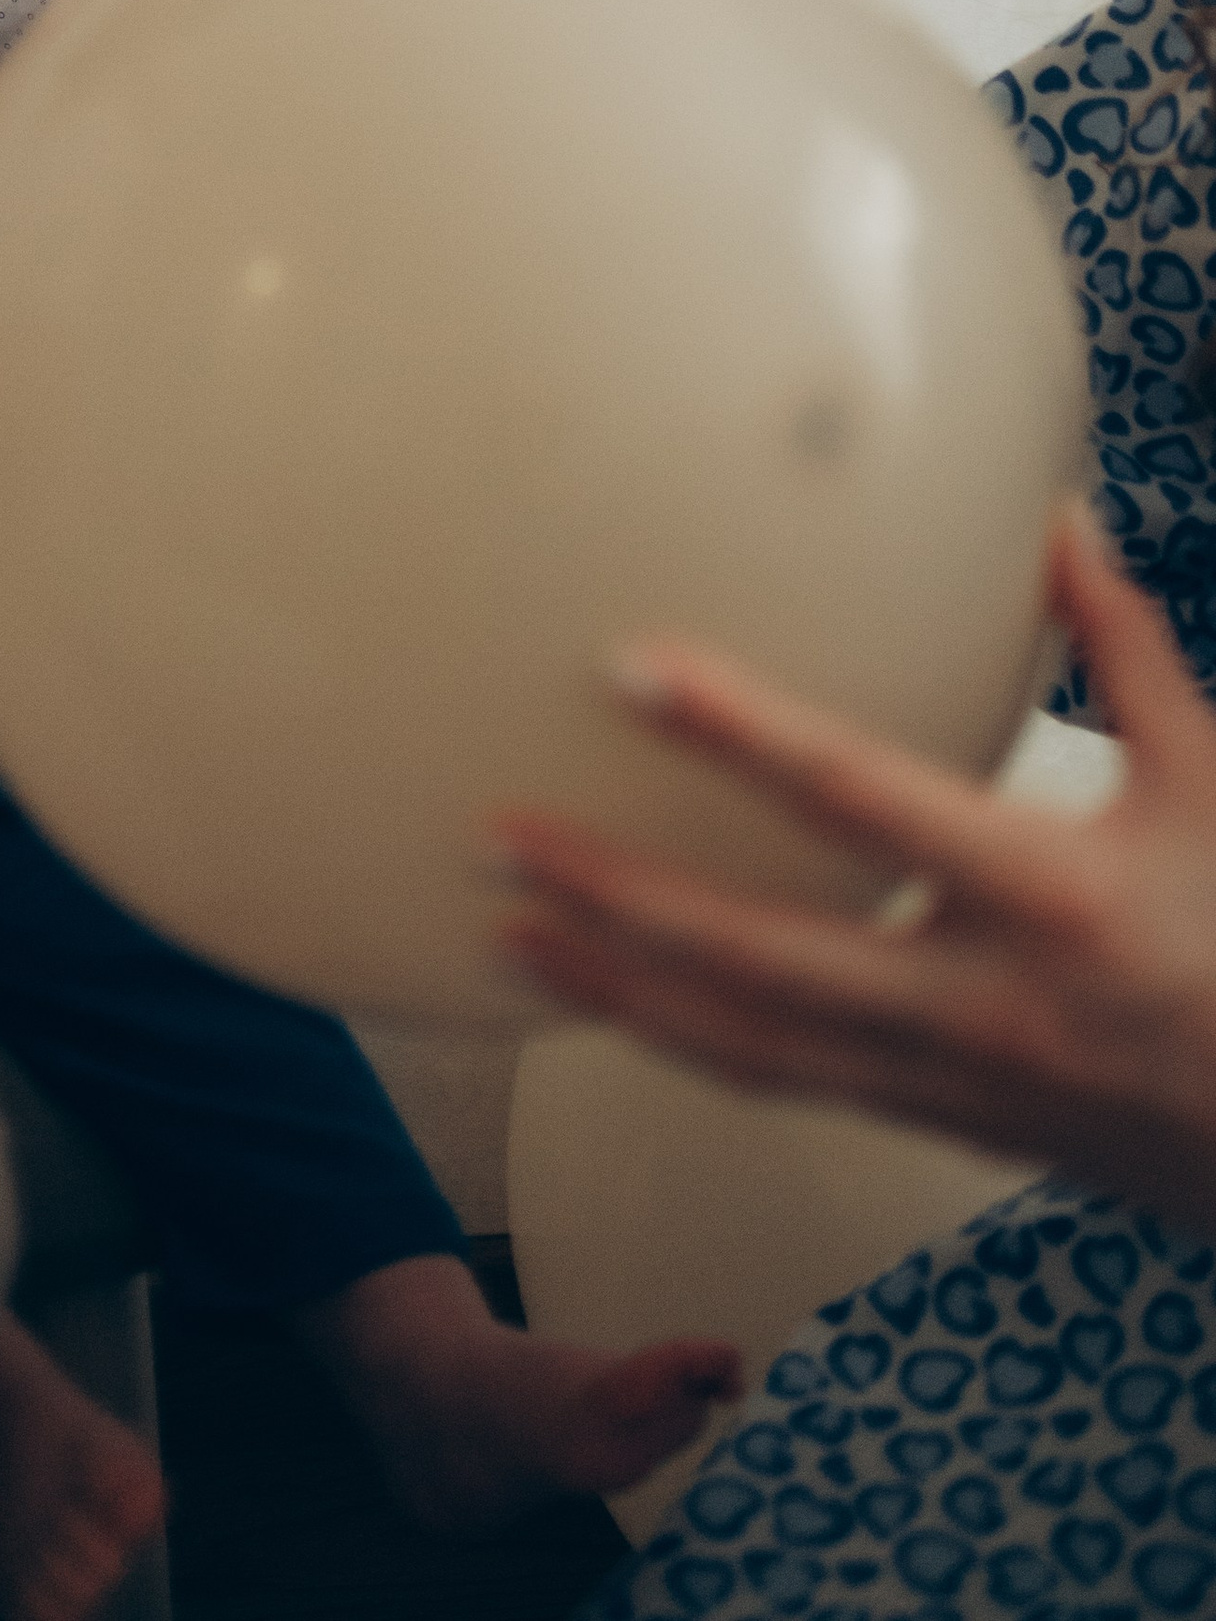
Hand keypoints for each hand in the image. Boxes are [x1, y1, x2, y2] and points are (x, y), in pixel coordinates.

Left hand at [488, 507, 1215, 1234]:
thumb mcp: (1210, 781)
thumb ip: (1122, 648)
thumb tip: (1054, 516)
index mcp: (1051, 894)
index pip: (861, 797)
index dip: (740, 732)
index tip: (631, 667)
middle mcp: (980, 1001)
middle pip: (759, 955)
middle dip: (617, 901)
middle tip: (496, 836)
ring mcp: (945, 1081)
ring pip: (744, 1047)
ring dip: (613, 988)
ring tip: (500, 926)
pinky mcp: (928, 1123)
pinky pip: (776, 1081)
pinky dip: (674, 1040)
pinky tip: (599, 994)